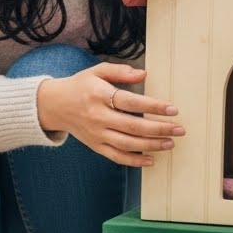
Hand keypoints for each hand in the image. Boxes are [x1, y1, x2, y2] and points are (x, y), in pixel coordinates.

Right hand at [36, 63, 184, 166]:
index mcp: (99, 95)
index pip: (131, 102)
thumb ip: (120, 71)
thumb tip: (144, 74)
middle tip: (179, 129)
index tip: (173, 109)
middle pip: (133, 126)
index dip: (154, 106)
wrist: (53, 105)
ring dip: (151, 145)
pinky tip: (151, 160)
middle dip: (159, 129)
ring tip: (170, 143)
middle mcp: (98, 116)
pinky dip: (134, 161)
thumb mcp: (97, 71)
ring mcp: (96, 133)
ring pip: (127, 144)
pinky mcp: (95, 145)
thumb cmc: (80, 86)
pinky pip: (116, 157)